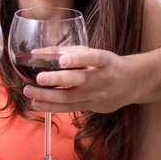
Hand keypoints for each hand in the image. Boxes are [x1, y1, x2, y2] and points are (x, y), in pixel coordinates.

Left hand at [22, 48, 140, 112]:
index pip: (93, 58)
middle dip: (57, 79)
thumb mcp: (91, 52)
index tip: (62, 59)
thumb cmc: (105, 63)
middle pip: (79, 80)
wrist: (132, 83)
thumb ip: (65, 51)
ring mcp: (98, 95)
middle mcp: (102, 78)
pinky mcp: (93, 107)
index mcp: (104, 60)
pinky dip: (51, 106)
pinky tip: (36, 103)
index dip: (78, 59)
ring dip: (48, 96)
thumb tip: (35, 53)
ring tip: (29, 92)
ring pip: (71, 98)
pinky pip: (70, 108)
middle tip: (39, 78)